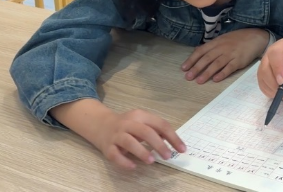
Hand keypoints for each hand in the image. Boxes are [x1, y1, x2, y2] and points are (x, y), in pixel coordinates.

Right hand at [50, 99, 185, 169]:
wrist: (100, 124)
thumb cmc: (127, 125)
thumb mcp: (142, 122)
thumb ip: (156, 130)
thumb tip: (173, 142)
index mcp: (140, 116)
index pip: (160, 124)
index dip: (173, 137)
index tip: (182, 149)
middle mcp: (128, 123)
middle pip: (146, 132)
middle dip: (159, 145)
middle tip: (168, 156)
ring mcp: (116, 135)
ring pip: (129, 142)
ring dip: (142, 152)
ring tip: (152, 161)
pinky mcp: (107, 146)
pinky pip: (115, 155)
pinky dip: (124, 161)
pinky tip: (133, 167)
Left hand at [181, 28, 268, 83]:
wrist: (255, 37)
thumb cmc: (237, 39)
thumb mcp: (222, 39)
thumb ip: (211, 46)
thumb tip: (197, 51)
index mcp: (216, 42)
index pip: (201, 51)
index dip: (192, 60)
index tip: (184, 68)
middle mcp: (222, 48)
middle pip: (207, 58)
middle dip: (196, 68)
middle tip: (188, 77)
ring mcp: (230, 54)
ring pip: (216, 64)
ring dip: (207, 73)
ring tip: (199, 81)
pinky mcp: (239, 61)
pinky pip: (229, 68)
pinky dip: (222, 73)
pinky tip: (216, 79)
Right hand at [257, 38, 282, 100]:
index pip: (275, 54)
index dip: (277, 68)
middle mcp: (270, 53)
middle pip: (265, 68)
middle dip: (275, 84)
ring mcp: (264, 64)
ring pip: (263, 78)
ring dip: (275, 91)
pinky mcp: (263, 75)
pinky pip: (263, 86)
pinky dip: (272, 93)